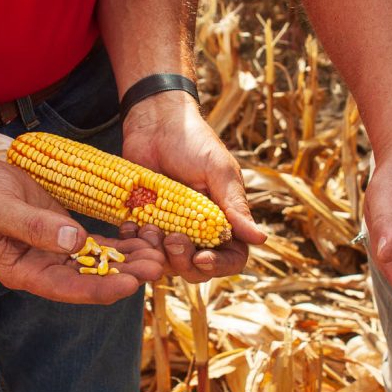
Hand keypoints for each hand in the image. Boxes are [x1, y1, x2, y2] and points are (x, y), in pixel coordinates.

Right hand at [0, 152, 164, 303]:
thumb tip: (74, 241)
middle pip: (90, 279)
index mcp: (24, 273)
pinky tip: (143, 240)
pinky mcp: (66, 237)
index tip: (130, 284)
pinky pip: (98, 246)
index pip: (68, 288)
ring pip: (99, 264)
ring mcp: (56, 255)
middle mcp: (43, 270)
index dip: (100, 288)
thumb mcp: (2, 207)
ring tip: (159, 254)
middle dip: (124, 275)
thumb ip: (36, 226)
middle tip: (157, 267)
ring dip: (128, 261)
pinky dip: (120, 244)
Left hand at [121, 91, 265, 281]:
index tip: (201, 258)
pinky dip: (134, 243)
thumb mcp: (218, 171)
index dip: (218, 266)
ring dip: (156, 253)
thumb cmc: (194, 141)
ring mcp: (169, 229)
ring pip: (166, 263)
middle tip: (171, 238)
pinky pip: (139, 248)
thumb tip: (261, 239)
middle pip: (196, 268)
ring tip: (148, 227)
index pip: (231, 258)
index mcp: (224, 221)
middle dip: (183, 260)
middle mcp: (199, 231)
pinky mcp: (144, 224)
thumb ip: (235, 206)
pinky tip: (130, 225)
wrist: (155, 123)